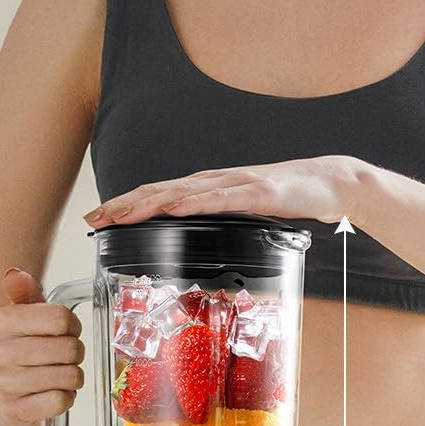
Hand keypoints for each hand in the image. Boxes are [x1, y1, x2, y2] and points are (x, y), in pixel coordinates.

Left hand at [82, 155, 369, 227]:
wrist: (331, 182)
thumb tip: (193, 244)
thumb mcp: (244, 214)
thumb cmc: (288, 197)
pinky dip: (194, 202)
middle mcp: (215, 181)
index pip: (158, 194)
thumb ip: (219, 222)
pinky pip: (220, 198)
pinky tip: (173, 208)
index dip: (125, 204)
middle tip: (93, 220)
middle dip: (123, 205)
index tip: (97, 219)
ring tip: (121, 214)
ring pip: (182, 192)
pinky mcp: (258, 192)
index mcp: (208, 188)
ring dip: (147, 203)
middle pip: (159, 190)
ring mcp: (235, 184)